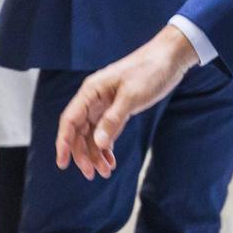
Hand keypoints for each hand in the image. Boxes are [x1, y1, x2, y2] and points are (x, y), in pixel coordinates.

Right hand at [55, 25, 199, 178]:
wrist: (170, 58)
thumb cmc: (150, 70)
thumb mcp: (132, 96)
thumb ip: (113, 120)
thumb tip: (98, 143)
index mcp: (91, 91)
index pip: (70, 121)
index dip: (64, 143)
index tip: (62, 164)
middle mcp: (94, 99)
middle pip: (79, 132)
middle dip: (83, 154)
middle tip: (92, 174)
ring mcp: (105, 105)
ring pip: (92, 134)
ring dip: (96, 154)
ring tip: (105, 172)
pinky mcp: (118, 109)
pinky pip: (105, 132)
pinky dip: (106, 146)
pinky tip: (111, 159)